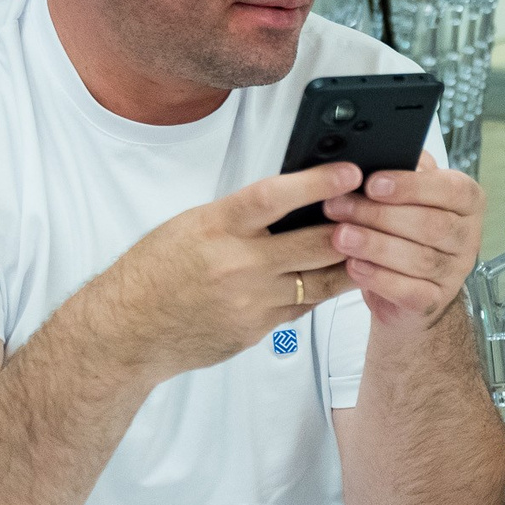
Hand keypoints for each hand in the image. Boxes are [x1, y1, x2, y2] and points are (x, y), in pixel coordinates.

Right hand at [87, 165, 360, 383]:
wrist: (126, 331)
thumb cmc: (156, 270)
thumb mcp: (191, 226)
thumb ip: (241, 216)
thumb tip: (295, 199)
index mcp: (216, 228)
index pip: (275, 197)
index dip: (318, 183)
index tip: (351, 172)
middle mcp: (237, 264)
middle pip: (315, 243)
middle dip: (353, 227)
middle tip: (378, 212)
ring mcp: (251, 301)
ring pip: (322, 280)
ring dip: (350, 262)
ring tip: (373, 245)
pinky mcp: (258, 330)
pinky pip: (304, 306)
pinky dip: (320, 290)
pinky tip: (332, 277)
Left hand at [320, 153, 484, 332]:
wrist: (406, 289)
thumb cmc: (404, 232)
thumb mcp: (406, 195)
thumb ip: (399, 172)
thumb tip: (369, 155)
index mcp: (466, 202)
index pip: (451, 189)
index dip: (411, 186)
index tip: (372, 184)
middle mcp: (467, 237)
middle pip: (431, 225)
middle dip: (379, 215)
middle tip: (339, 208)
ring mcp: (454, 272)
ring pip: (420, 259)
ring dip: (375, 245)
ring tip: (340, 236)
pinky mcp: (434, 301)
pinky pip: (410, 291)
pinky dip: (379, 278)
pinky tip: (355, 266)